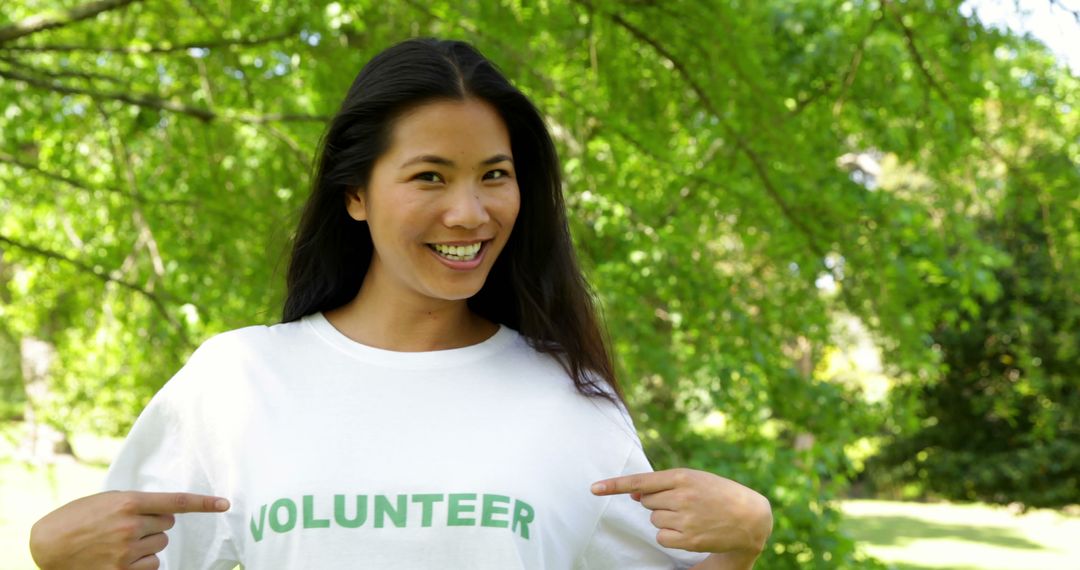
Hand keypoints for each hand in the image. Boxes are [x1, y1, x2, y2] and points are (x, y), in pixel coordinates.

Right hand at [29, 490, 229, 569]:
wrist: (47, 545)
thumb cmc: (77, 519)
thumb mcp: (106, 501)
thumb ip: (136, 504)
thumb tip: (165, 511)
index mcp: (128, 502)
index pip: (175, 502)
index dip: (203, 503)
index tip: (224, 504)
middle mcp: (131, 525)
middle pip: (167, 526)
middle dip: (153, 525)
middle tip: (127, 526)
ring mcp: (127, 551)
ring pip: (159, 546)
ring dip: (146, 545)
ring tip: (118, 543)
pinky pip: (152, 565)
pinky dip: (142, 563)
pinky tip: (120, 559)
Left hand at [591, 468, 771, 555]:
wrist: (750, 517)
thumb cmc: (718, 494)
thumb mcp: (694, 480)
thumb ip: (664, 485)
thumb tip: (635, 495)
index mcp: (682, 477)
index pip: (640, 481)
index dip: (614, 485)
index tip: (593, 489)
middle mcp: (681, 497)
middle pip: (646, 502)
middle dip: (659, 503)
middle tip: (685, 503)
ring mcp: (684, 519)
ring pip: (654, 520)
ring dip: (666, 519)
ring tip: (692, 516)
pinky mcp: (688, 539)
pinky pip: (661, 537)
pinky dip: (670, 536)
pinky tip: (690, 531)